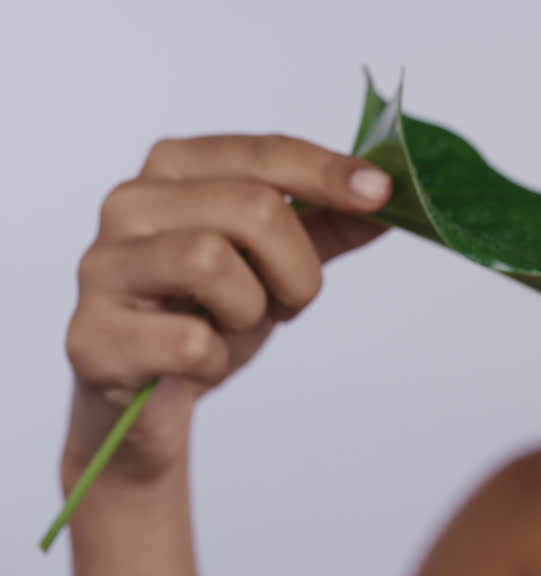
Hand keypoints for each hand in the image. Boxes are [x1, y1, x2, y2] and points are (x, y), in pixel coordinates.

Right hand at [62, 134, 391, 483]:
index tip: (382, 192)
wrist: (149, 398)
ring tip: (232, 324)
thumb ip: (329, 224)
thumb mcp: (279, 261)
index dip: (328, 172)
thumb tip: (388, 193)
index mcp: (176, 169)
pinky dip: (214, 359)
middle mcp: (129, 204)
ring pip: (210, 260)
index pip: (264, 153)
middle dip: (295, 266)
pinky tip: (198, 361)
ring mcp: (102, 268)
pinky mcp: (92, 336)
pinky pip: (188, 341)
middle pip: (252, 207)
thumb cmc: (209, 313)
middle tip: (285, 299)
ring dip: (251, 309)